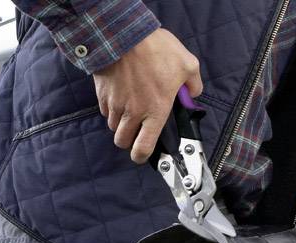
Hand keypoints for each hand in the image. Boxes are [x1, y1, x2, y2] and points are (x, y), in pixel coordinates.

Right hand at [93, 28, 202, 163]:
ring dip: (120, 123)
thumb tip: (192, 93)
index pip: (143, 148)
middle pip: (122, 141)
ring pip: (112, 126)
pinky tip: (120, 95)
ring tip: (129, 109)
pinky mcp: (102, 94)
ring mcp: (114, 104)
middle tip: (136, 130)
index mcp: (155, 111)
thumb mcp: (187, 64)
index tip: (143, 155)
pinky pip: (104, 109)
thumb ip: (193, 84)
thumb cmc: (156, 49)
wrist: (123, 33)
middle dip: (129, 140)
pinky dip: (111, 108)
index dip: (141, 157)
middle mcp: (132, 113)